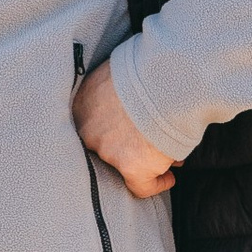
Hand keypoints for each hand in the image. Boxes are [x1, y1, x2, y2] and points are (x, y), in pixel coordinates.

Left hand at [72, 61, 176, 197]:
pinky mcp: (132, 167)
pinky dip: (156, 183)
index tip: (127, 128)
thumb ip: (114, 88)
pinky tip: (168, 178)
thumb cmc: (150, 65)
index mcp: (82, 102)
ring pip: (126, 164)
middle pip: (106, 146)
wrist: (168, 75)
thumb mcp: (119, 70)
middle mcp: (88, 130)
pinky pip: (141, 187)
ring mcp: (108, 150)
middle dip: (128, 145)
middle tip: (147, 141)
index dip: (112, 128)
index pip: (91, 124)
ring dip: (145, 159)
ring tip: (168, 152)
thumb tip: (128, 102)